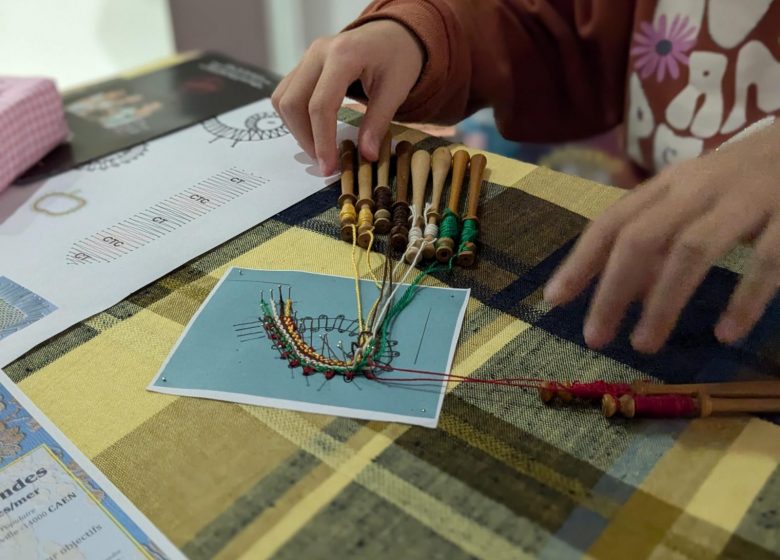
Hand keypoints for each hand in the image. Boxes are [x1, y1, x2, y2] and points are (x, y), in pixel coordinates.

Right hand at [272, 20, 424, 174]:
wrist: (392, 34)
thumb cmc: (397, 59)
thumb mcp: (396, 90)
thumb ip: (378, 123)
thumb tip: (366, 156)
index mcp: (343, 55)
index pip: (320, 105)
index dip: (322, 141)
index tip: (329, 168)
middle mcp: (317, 53)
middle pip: (293, 103)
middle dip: (306, 139)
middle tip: (326, 162)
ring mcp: (307, 57)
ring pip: (283, 100)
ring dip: (297, 130)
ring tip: (320, 148)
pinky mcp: (303, 65)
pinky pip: (286, 94)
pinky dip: (295, 117)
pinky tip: (315, 130)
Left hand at [544, 120, 779, 352]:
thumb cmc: (748, 179)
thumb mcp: (697, 201)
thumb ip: (661, 242)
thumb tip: (623, 294)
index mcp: (671, 183)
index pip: (612, 221)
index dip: (580, 260)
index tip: (554, 300)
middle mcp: (701, 186)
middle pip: (641, 237)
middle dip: (611, 290)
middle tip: (594, 338)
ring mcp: (747, 197)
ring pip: (692, 250)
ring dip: (663, 301)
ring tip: (643, 345)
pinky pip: (766, 261)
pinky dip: (744, 299)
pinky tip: (726, 334)